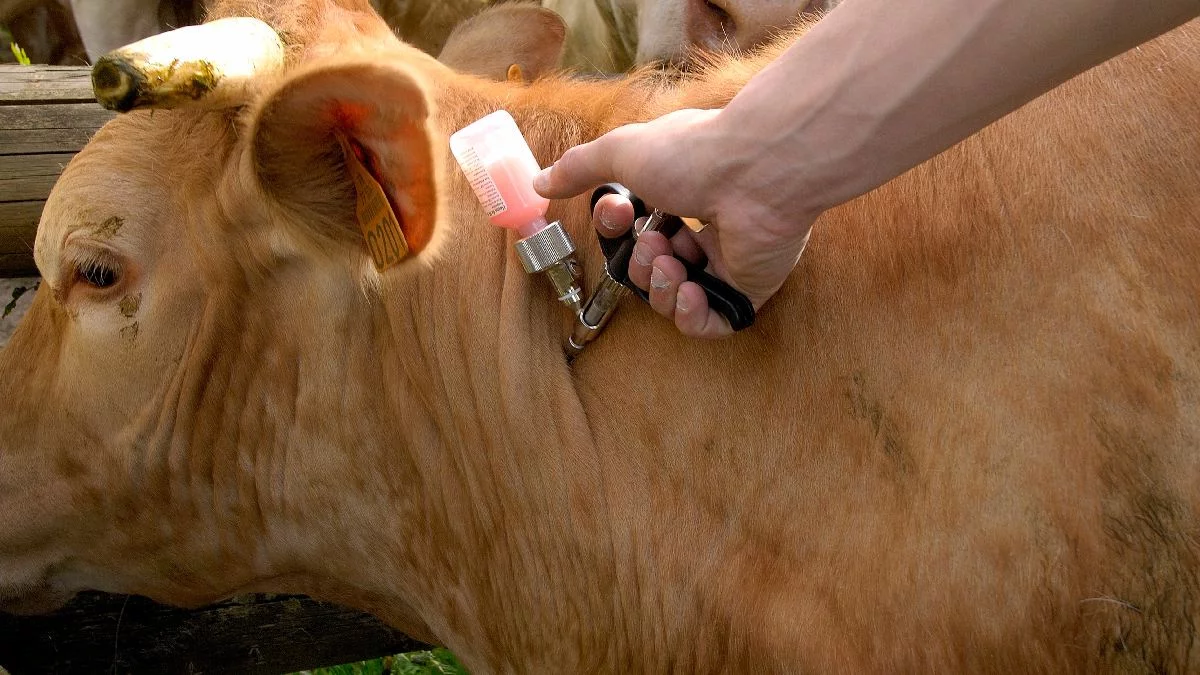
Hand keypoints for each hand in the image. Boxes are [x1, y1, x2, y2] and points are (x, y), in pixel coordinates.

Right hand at [534, 108, 815, 337]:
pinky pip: (709, 324)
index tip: (619, 214)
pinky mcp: (750, 289)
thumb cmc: (695, 153)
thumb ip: (579, 168)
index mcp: (681, 193)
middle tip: (653, 243)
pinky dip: (690, 314)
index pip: (634, 229)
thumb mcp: (621, 152)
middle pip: (651, 269)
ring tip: (672, 262)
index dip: (616, 232)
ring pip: (675, 298)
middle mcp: (706, 227)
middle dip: (639, 264)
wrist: (757, 173)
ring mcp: (730, 260)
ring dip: (660, 286)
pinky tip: (690, 289)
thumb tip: (539, 182)